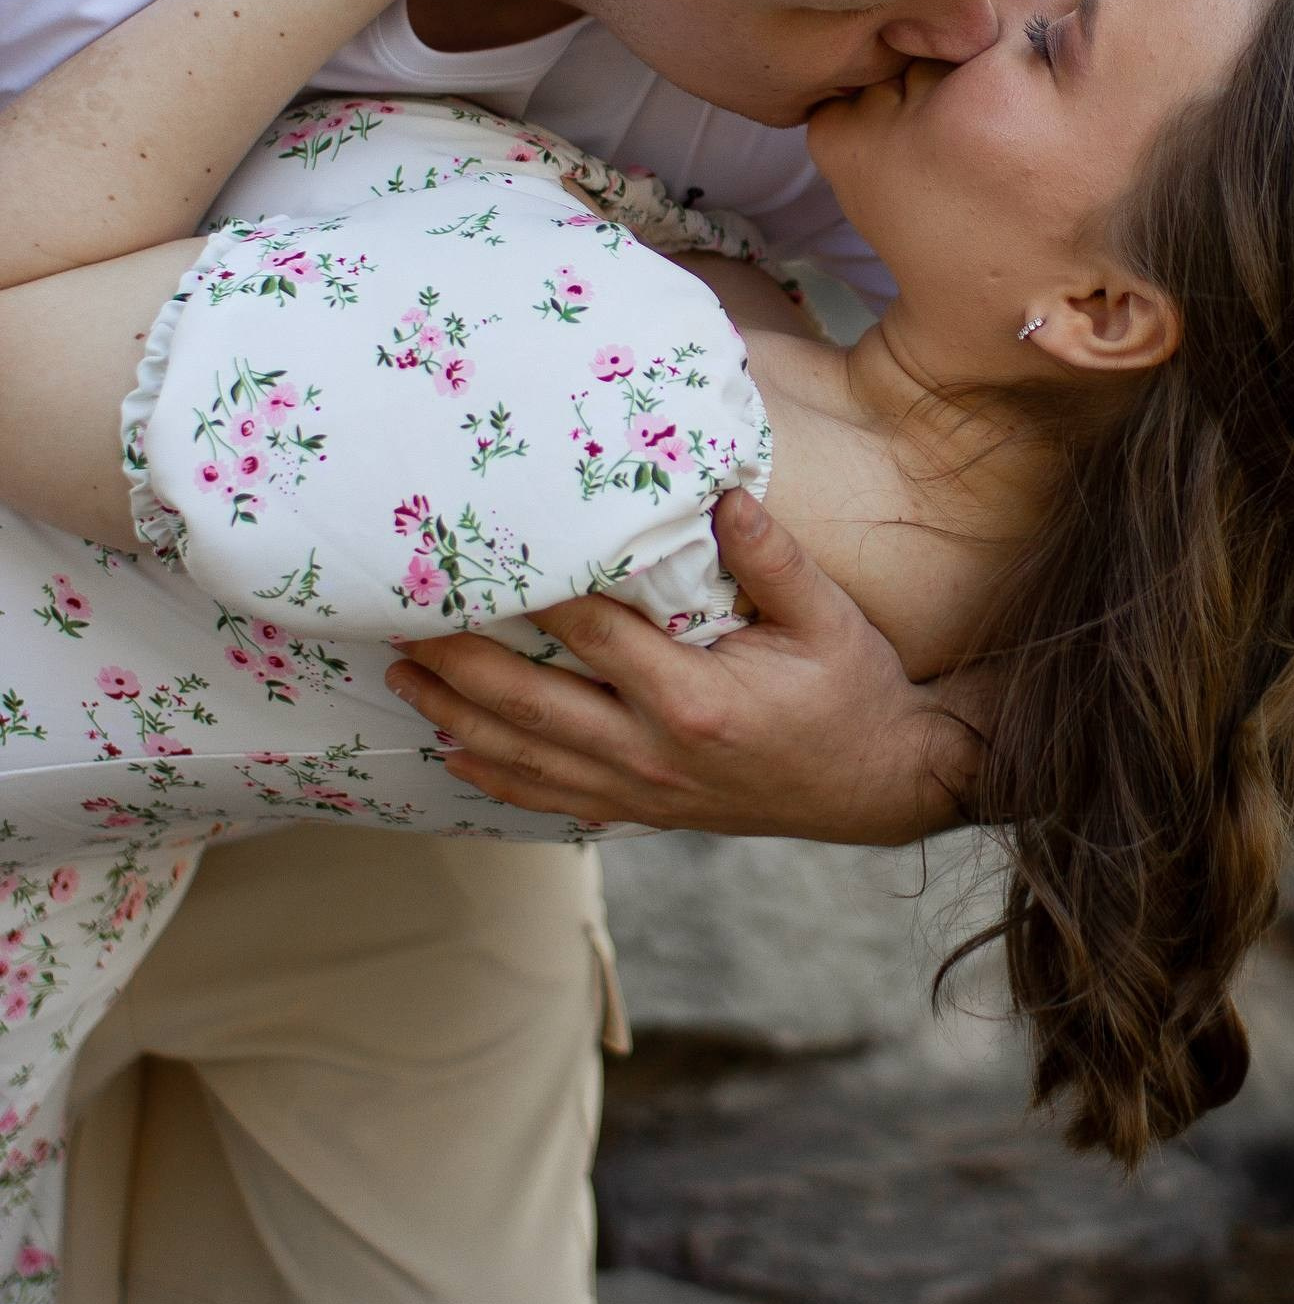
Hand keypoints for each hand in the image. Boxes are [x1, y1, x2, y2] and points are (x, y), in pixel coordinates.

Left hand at [383, 491, 979, 846]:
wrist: (882, 783)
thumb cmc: (855, 692)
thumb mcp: (829, 618)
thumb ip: (773, 558)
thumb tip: (724, 494)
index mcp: (695, 698)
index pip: (591, 636)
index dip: (530, 598)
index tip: (475, 562)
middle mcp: (655, 750)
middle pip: (533, 703)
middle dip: (460, 663)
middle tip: (401, 624)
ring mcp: (645, 788)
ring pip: (529, 756)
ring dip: (459, 717)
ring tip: (404, 679)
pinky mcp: (646, 810)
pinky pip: (555, 798)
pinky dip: (498, 778)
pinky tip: (454, 756)